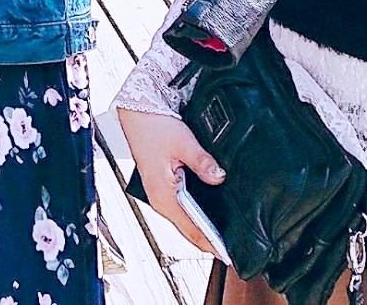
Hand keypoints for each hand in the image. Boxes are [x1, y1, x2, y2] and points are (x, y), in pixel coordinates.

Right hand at [117, 108, 224, 256]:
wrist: (136, 114)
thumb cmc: (153, 127)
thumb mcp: (183, 142)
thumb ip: (202, 162)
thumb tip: (219, 176)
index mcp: (163, 195)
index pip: (191, 229)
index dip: (210, 242)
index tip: (227, 252)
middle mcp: (159, 200)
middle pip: (187, 230)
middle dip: (208, 239)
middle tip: (230, 246)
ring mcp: (159, 195)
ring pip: (183, 221)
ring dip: (201, 228)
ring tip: (222, 234)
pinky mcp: (161, 188)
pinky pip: (180, 210)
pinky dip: (193, 216)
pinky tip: (206, 214)